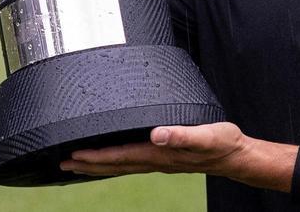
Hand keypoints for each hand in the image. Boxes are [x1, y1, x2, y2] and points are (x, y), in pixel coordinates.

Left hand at [60, 122, 295, 192]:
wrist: (236, 155)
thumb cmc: (223, 144)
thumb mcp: (207, 135)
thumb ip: (182, 134)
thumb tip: (157, 134)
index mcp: (160, 153)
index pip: (120, 156)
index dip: (95, 157)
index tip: (72, 156)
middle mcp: (156, 159)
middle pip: (114, 164)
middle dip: (88, 165)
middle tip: (63, 164)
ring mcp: (159, 160)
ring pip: (121, 165)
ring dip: (98, 166)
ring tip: (78, 165)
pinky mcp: (164, 156)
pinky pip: (132, 161)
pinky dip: (116, 161)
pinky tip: (113, 158)